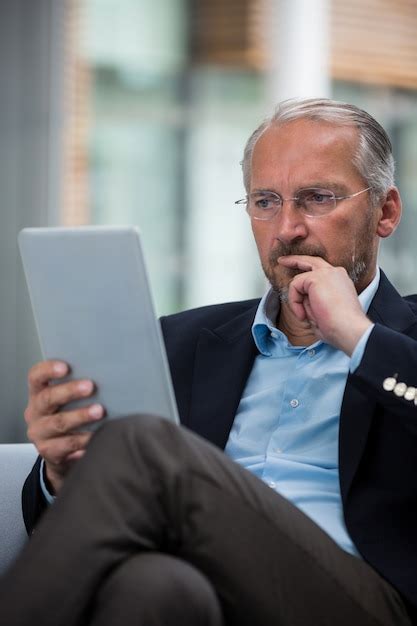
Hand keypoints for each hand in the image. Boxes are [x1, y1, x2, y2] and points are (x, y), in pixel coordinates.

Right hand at [24, 360, 103, 493]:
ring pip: (59, 423)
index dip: (48, 370)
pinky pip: (68, 445)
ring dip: (80, 415)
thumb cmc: (67, 416)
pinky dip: (83, 439)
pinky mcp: (49, 452)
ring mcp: (40, 433)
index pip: (36, 377)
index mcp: (38, 394)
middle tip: (90, 386)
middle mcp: (35, 412)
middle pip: (48, 398)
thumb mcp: (66, 401)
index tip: (65, 367)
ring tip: (99, 411)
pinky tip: (96, 436)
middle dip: (70, 391)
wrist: (60, 453)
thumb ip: (77, 387)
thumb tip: (105, 374)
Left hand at [278, 255, 372, 354]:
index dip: (306, 275)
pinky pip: (295, 286)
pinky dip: (294, 302)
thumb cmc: (340, 328)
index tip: (295, 280)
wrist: (349, 329)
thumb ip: (313, 302)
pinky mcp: (316, 277)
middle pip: (310, 260)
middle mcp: (335, 273)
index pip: (320, 271)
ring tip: (303, 316)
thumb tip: (303, 299)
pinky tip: (303, 315)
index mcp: (340, 281)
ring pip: (299, 280)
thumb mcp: (324, 313)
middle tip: (281, 261)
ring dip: (296, 300)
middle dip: (294, 260)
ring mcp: (326, 273)